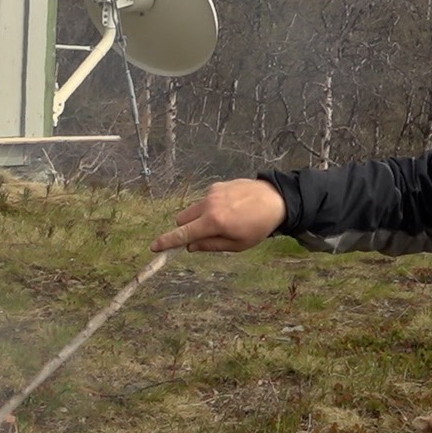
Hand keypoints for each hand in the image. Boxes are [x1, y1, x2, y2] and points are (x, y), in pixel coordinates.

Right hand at [150, 178, 286, 252]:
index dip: (167, 242)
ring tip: (223, 221)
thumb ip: (211, 245)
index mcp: (213, 222)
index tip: (155, 246)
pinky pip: (205, 200)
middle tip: (202, 235)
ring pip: (193, 209)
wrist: (276, 199)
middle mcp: (209, 204)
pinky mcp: (218, 185)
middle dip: (186, 229)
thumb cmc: (259, 226)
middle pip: (181, 219)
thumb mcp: (237, 245)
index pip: (183, 234)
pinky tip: (230, 209)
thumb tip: (191, 246)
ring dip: (198, 218)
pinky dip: (210, 207)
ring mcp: (212, 193)